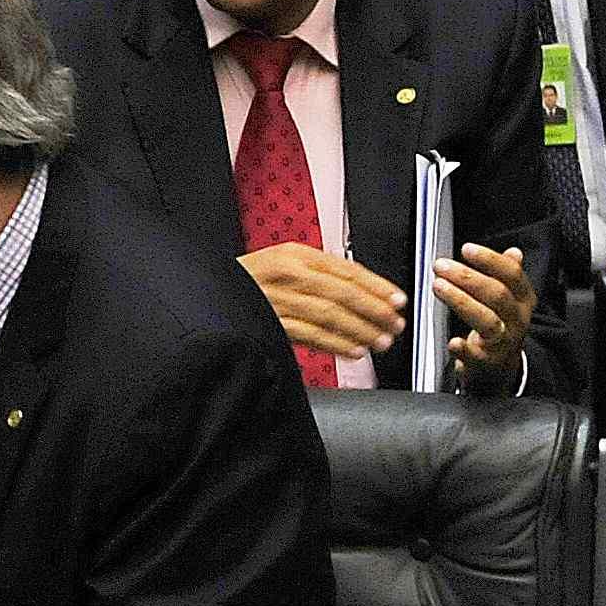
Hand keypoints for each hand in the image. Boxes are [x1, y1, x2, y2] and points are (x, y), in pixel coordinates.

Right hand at [237, 241, 404, 361]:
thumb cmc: (249, 279)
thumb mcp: (282, 263)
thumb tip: (360, 290)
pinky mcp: (270, 323)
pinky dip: (335, 344)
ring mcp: (278, 299)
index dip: (377, 286)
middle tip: (394, 324)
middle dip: (374, 311)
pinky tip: (352, 350)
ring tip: (379, 341)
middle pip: (343, 293)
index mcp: (295, 254)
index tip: (397, 300)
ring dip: (360, 331)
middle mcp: (288, 274)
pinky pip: (310, 335)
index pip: (347, 269)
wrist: (208, 291)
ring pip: (330, 315)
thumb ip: (316, 273)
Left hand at [435, 242, 534, 382]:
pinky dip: (464, 348)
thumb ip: (509, 276)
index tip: (466, 249)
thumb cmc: (500, 327)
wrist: (499, 368)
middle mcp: (517, 319)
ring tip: (438, 286)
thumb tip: (514, 252)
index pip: (512, 275)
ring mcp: (503, 341)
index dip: (490, 260)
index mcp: (523, 300)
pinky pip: (476, 355)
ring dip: (461, 301)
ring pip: (487, 320)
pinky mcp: (486, 361)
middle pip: (497, 295)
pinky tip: (453, 340)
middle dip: (467, 277)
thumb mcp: (511, 300)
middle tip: (441, 266)